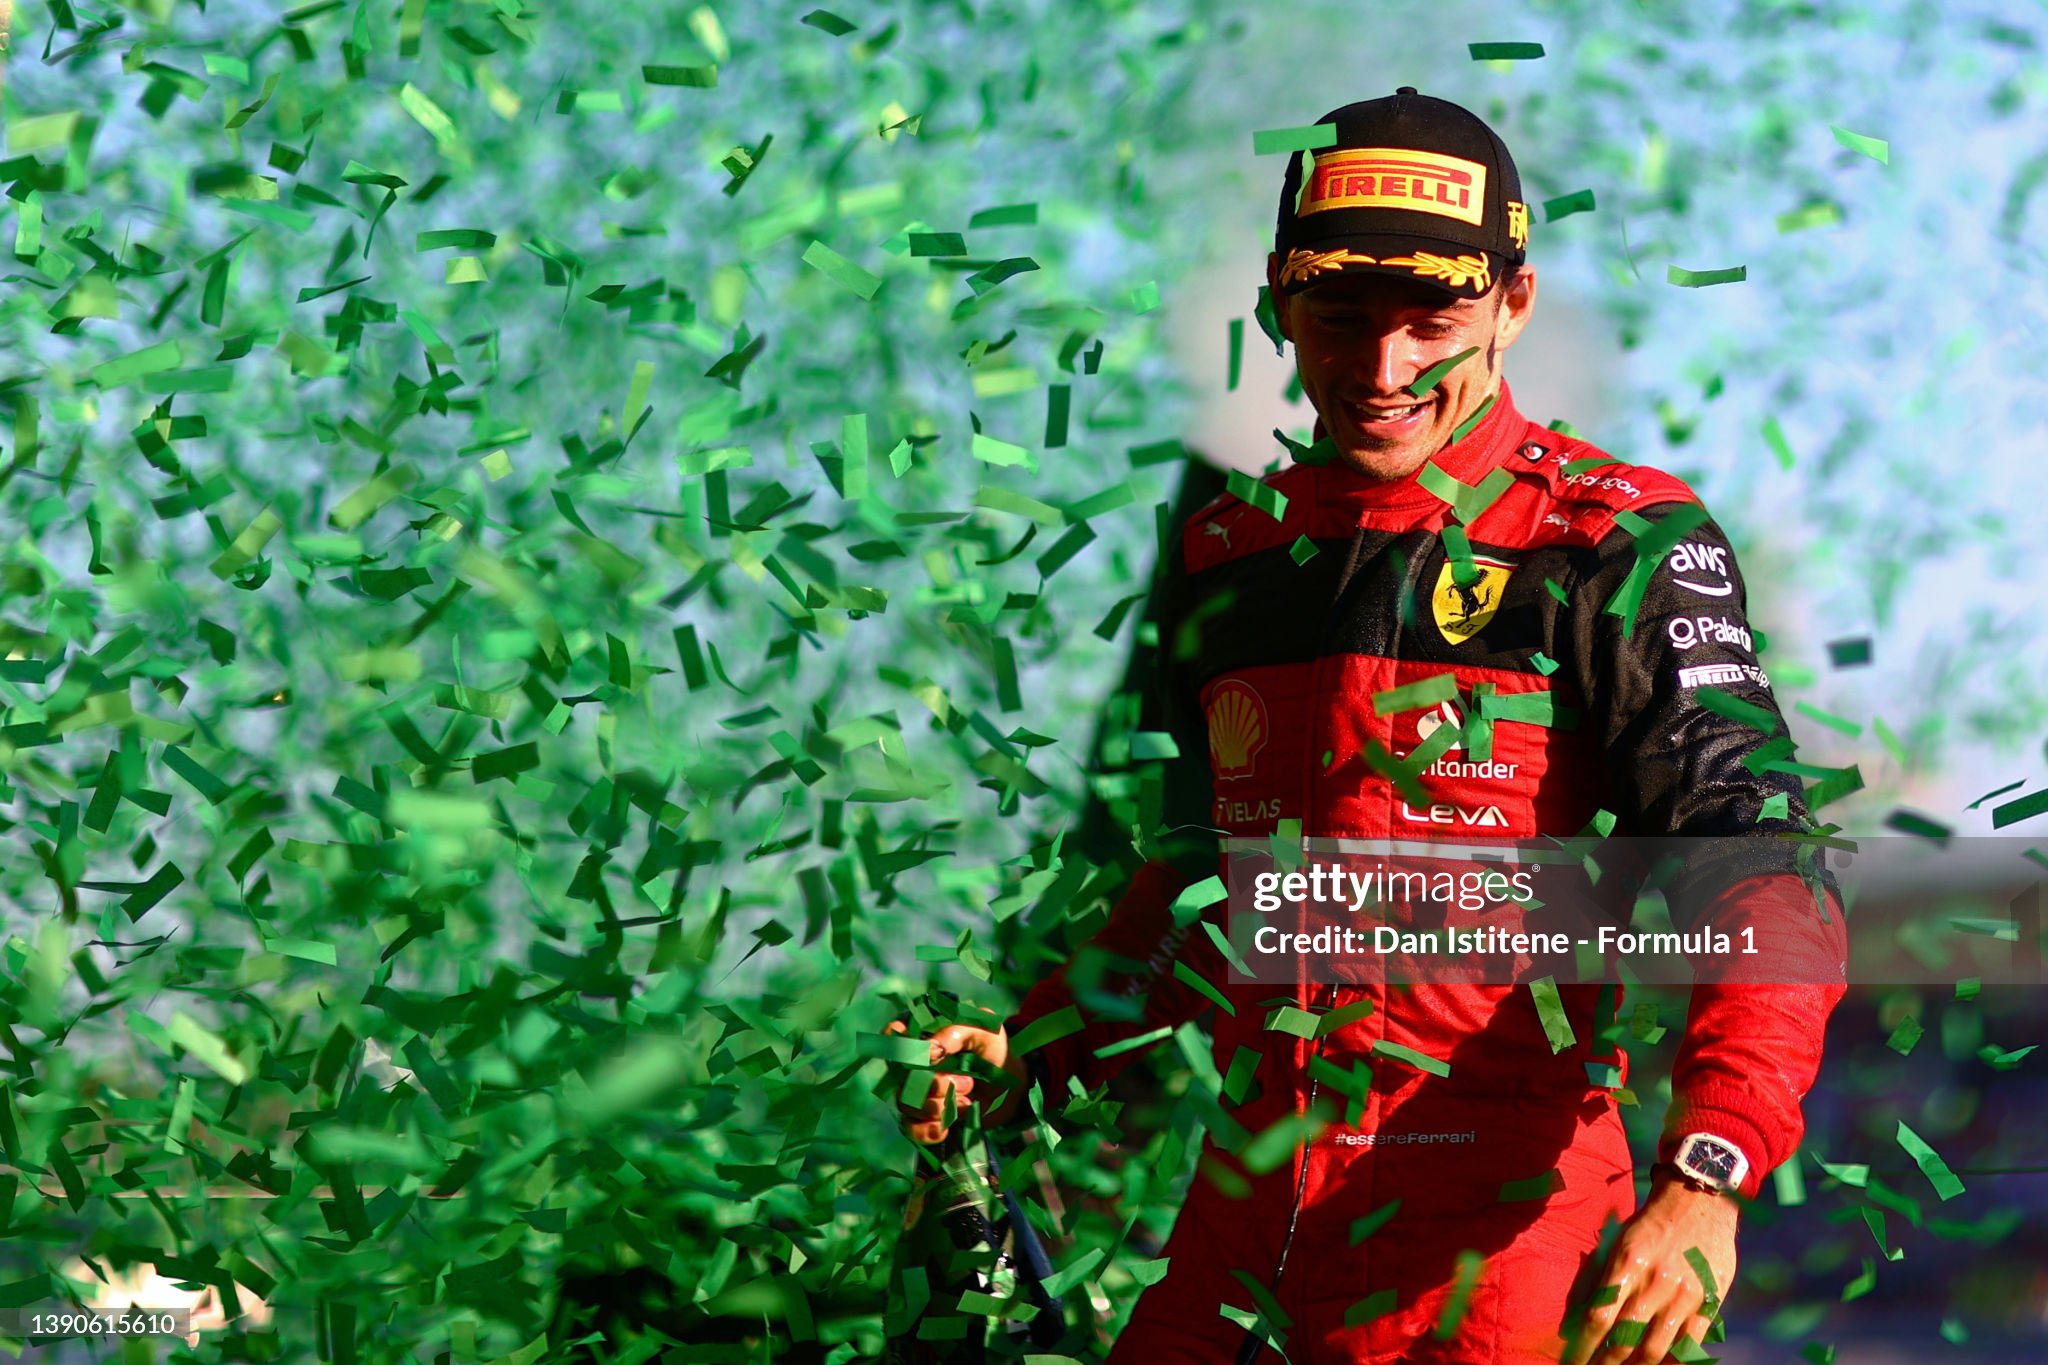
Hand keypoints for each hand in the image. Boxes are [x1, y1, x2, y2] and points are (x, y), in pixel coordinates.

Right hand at [884, 1008, 1026, 1143]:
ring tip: (966, 1101)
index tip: (919, 1054)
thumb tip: (928, 1049)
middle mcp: (916, 1065)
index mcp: (927, 1036)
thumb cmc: (997, 1053)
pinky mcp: (926, 1118)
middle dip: (935, 1084)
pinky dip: (926, 1131)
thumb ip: (957, 1033)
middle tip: (968, 1083)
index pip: (896, 1034)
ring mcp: (918, 1093)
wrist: (1014, 1089)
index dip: (899, 1044)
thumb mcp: (985, 1033)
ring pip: (907, 1103)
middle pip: (903, 1077)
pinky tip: (944, 1129)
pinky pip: (911, 1129)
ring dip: (937, 1106)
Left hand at [1563, 1174, 1738, 1364]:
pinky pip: (1690, 1344)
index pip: (1599, 1317)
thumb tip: (1573, 1320)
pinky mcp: (1710, 1303)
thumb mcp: (1617, 1243)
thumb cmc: (1650, 1225)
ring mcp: (1685, 1295)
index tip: (1572, 1362)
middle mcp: (1655, 1282)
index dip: (1584, 1346)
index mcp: (1627, 1264)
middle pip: (1625, 1339)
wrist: (1700, 1202)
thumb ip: (1597, 1281)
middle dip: (1605, 1362)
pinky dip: (1672, 1361)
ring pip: (1656, 1348)